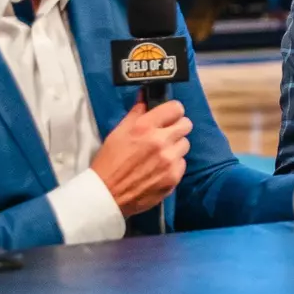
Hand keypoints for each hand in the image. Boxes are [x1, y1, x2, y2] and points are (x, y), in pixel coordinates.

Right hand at [90, 99, 192, 216]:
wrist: (107, 195)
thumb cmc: (109, 162)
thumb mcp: (118, 133)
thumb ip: (136, 114)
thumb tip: (145, 98)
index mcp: (145, 127)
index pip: (176, 108)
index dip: (172, 111)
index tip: (169, 116)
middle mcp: (160, 141)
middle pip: (186, 125)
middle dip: (177, 127)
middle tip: (166, 134)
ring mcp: (169, 160)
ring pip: (185, 144)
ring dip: (175, 147)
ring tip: (160, 154)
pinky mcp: (173, 177)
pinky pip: (182, 163)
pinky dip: (174, 164)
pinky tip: (159, 168)